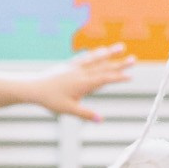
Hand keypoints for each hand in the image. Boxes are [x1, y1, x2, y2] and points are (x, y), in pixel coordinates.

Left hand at [21, 44, 135, 120]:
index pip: (105, 79)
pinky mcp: (69, 65)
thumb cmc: (51, 100)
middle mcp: (81, 73)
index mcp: (83, 84)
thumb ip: (86, 114)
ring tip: (121, 47)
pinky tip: (101, 50)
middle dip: (120, 64)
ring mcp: (75, 67)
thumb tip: (101, 120)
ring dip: (109, 53)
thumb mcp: (69, 109)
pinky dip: (95, 54)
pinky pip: (85, 57)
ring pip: (96, 59)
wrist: (34, 87)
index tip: (131, 76)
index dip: (118, 78)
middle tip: (134, 59)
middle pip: (104, 67)